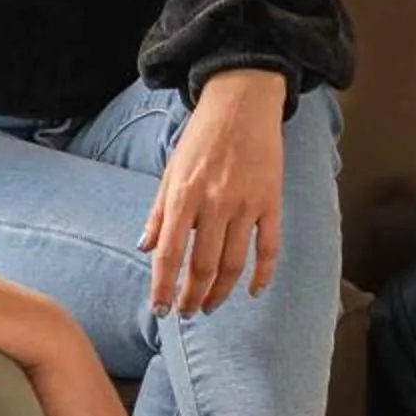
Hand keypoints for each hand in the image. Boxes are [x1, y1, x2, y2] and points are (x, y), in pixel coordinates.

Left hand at [140, 70, 286, 318]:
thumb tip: (145, 249)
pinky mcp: (271, 201)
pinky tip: (254, 292)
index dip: (164, 287)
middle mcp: (214, 203)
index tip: (160, 310)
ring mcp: (246, 204)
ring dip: (221, 292)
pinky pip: (269, 247)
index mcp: (184, 195)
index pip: (170, 254)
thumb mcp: (171, 170)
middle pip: (202, 266)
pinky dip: (263, 274)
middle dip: (192, 297)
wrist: (242, 102)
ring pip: (234, 263)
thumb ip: (158, 213)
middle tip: (187, 313)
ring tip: (210, 307)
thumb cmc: (201, 137)